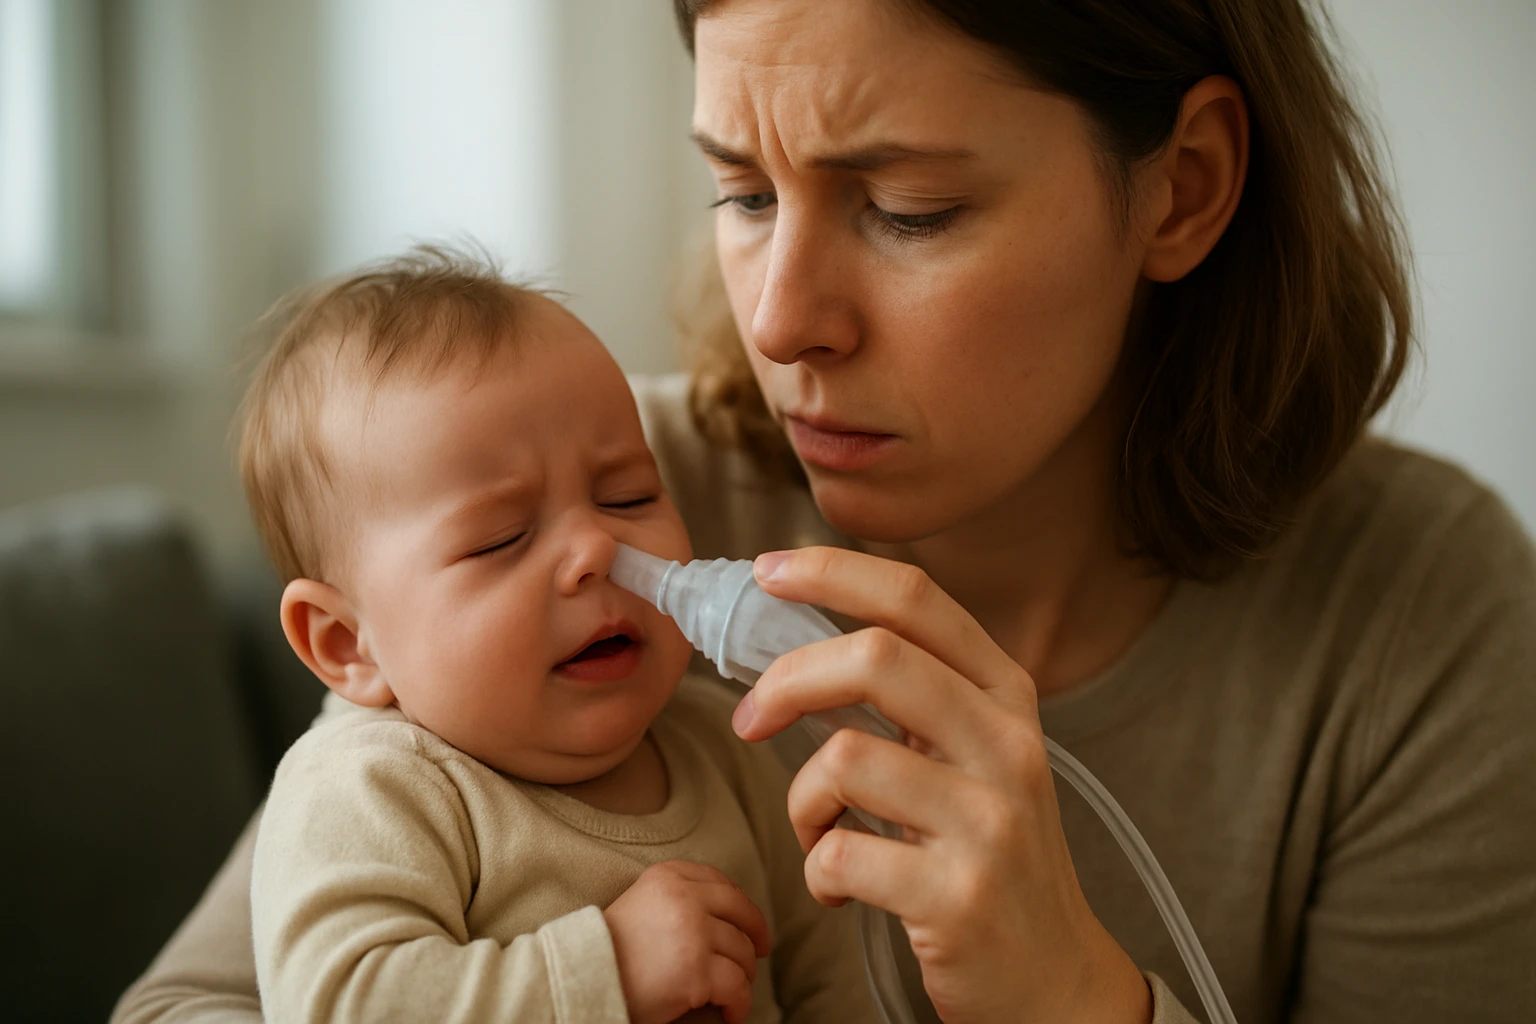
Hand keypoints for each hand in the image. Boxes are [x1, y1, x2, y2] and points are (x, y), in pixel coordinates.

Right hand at [603, 860, 771, 1023]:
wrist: (582, 979)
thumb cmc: (610, 949)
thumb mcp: (642, 902)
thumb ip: (680, 896)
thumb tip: (732, 914)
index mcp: (669, 876)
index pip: (721, 882)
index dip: (741, 906)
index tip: (748, 923)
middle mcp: (685, 897)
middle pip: (741, 913)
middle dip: (756, 936)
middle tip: (760, 954)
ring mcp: (693, 933)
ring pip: (743, 953)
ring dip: (743, 976)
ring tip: (732, 991)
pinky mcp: (696, 972)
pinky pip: (737, 987)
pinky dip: (739, 1003)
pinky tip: (731, 1013)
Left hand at [732, 547, 1151, 1023]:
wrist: (1055, 978)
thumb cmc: (989, 853)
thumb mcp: (973, 755)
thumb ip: (914, 693)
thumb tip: (800, 641)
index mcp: (1004, 695)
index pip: (916, 599)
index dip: (832, 572)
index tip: (767, 572)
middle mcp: (1007, 745)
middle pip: (876, 657)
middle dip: (787, 678)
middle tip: (750, 717)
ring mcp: (989, 821)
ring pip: (845, 758)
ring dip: (801, 799)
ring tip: (818, 829)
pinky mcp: (958, 896)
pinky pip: (841, 853)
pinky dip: (817, 869)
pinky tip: (841, 884)